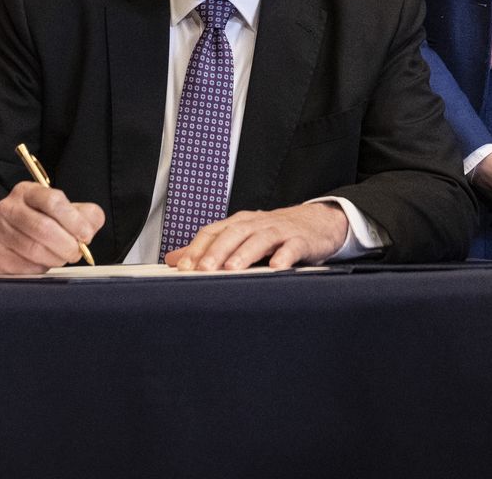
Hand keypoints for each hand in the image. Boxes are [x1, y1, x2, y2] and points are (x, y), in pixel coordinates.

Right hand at [0, 182, 103, 274]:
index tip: (86, 235)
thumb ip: (84, 216)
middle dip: (67, 244)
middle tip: (76, 252)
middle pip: (44, 228)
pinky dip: (40, 268)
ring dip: (55, 258)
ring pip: (35, 250)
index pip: (53, 201)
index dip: (74, 221)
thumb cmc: (41, 222)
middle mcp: (9, 208)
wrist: (6, 237)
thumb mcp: (63, 211)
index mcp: (28, 191)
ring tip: (60, 256)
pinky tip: (41, 261)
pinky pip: (24, 266)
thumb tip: (89, 228)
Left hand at [165, 203, 348, 270]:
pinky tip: (276, 268)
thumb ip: (208, 248)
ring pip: (260, 239)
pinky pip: (292, 247)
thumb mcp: (240, 237)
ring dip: (245, 253)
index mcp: (239, 224)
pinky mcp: (301, 240)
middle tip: (203, 270)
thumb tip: (174, 259)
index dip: (197, 249)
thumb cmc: (274, 233)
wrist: (316, 221)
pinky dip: (284, 256)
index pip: (213, 232)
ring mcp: (280, 231)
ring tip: (233, 269)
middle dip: (216, 251)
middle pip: (233, 233)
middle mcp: (256, 224)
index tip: (183, 267)